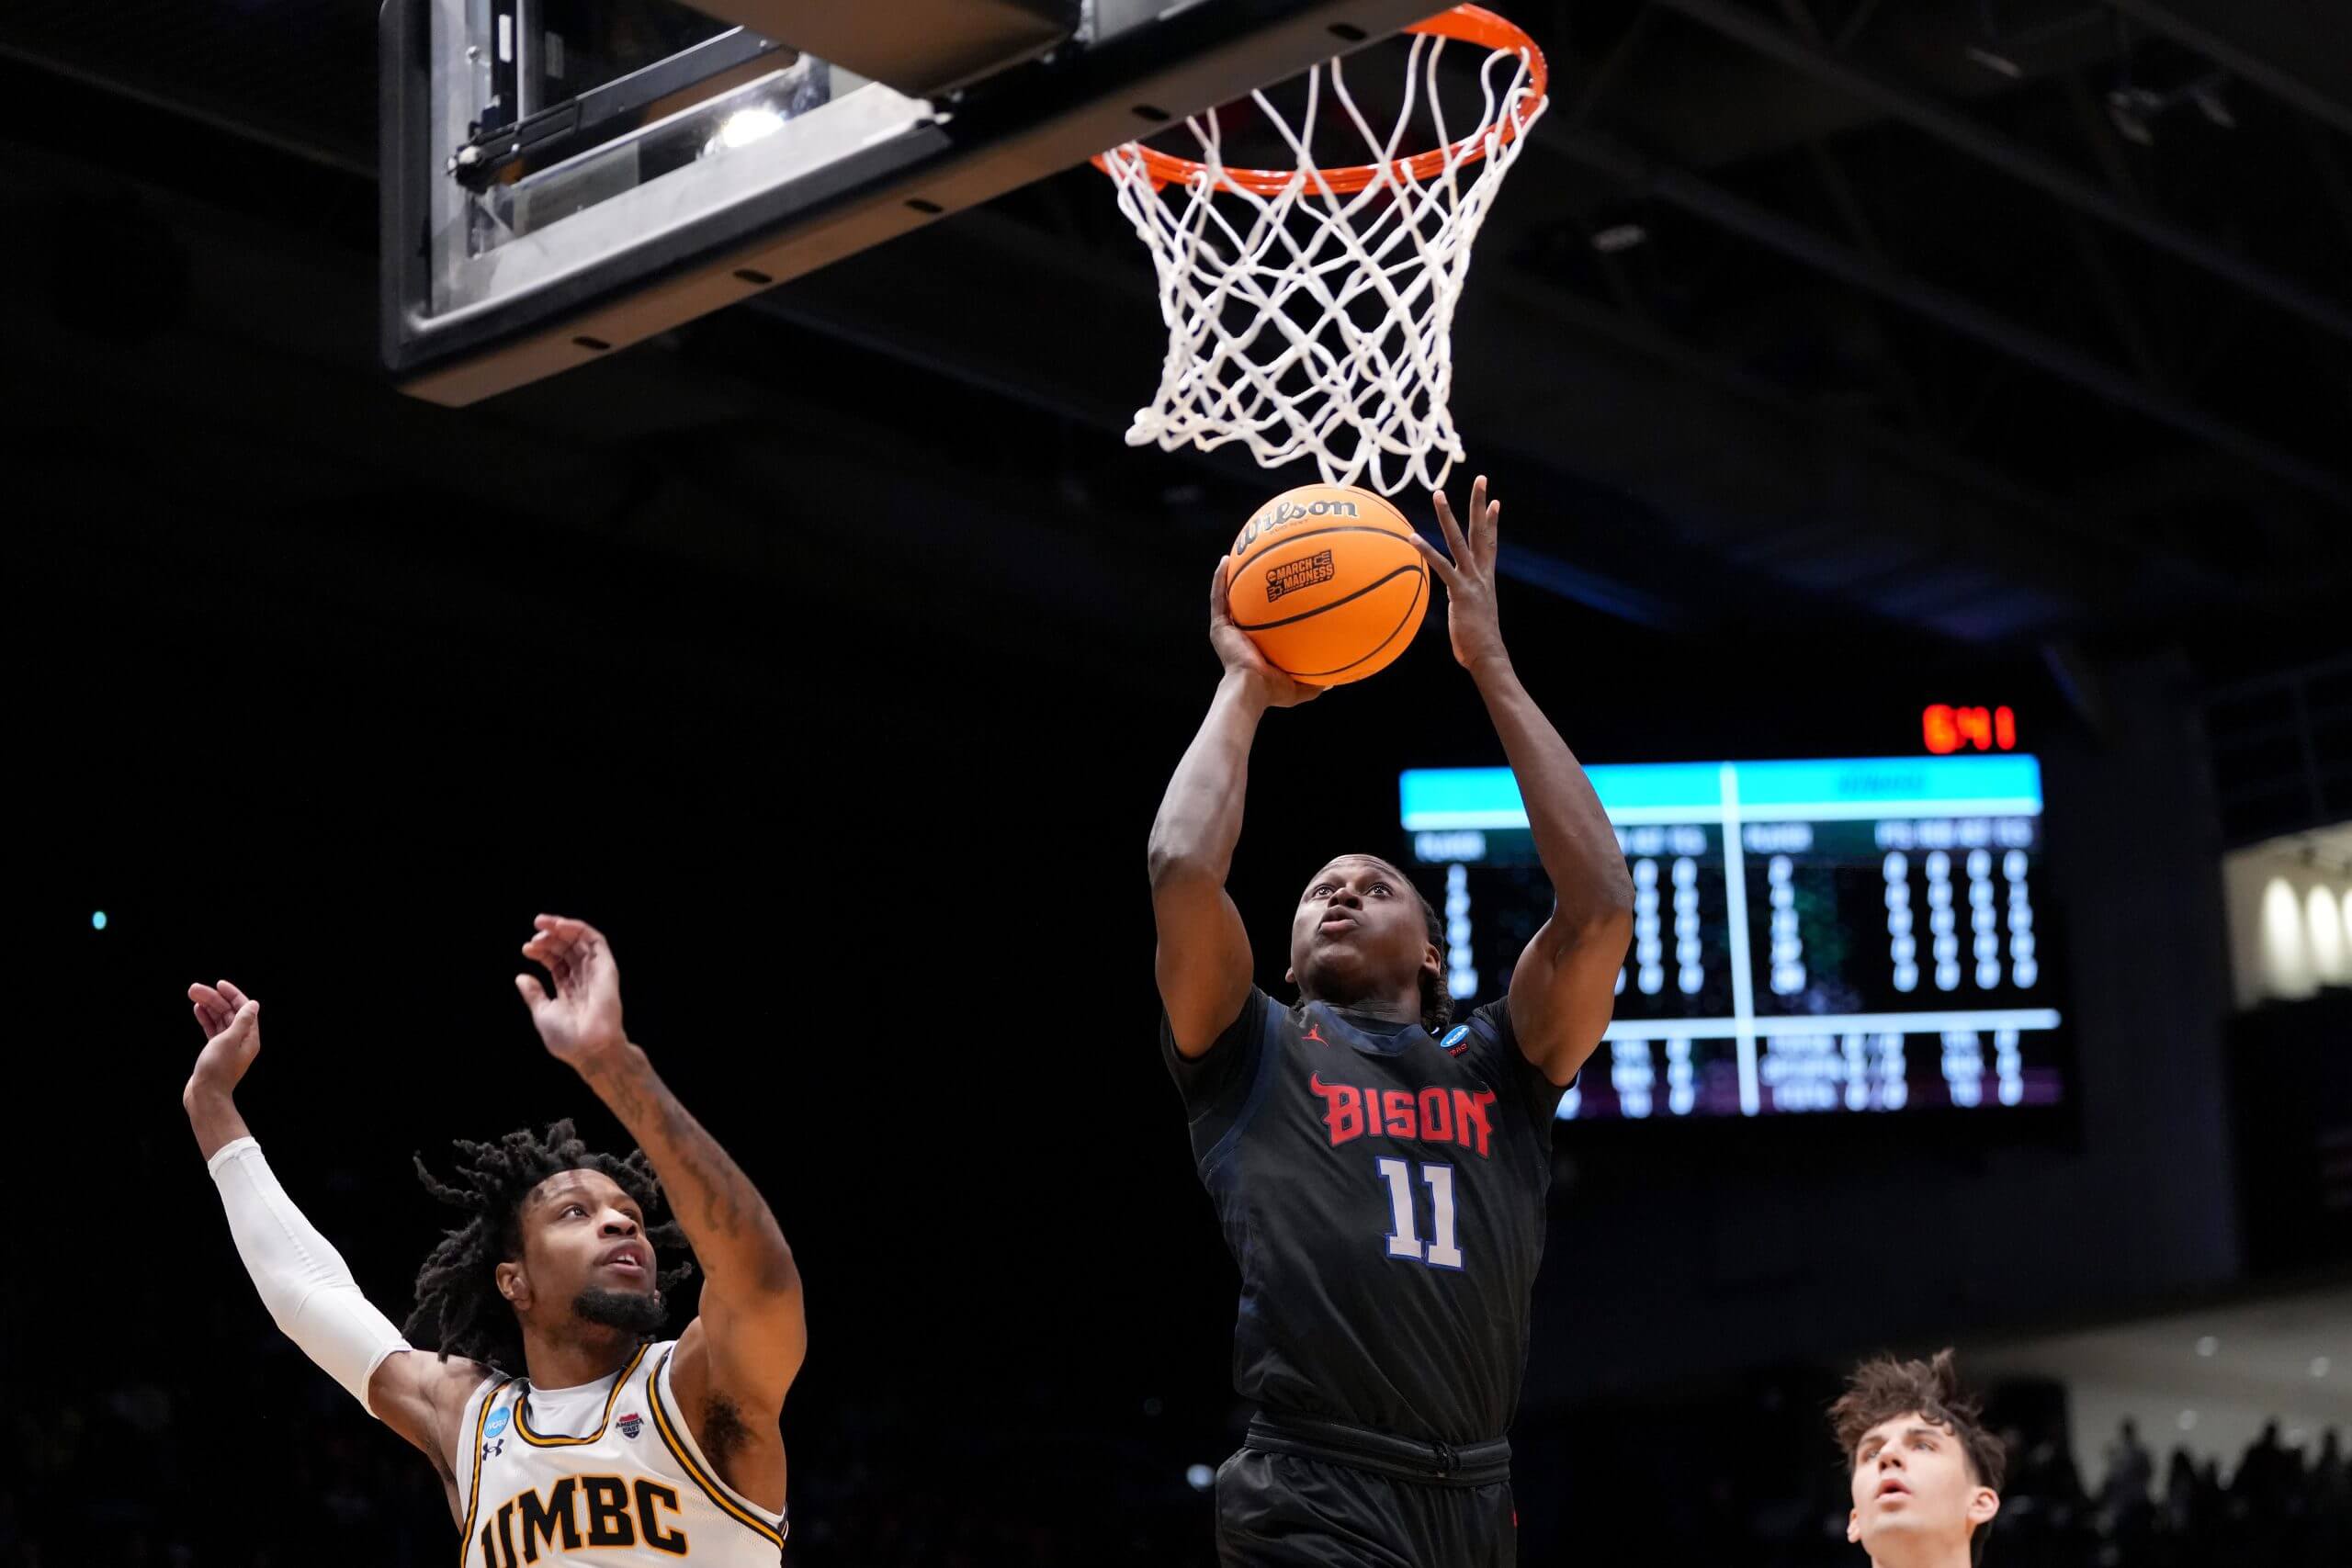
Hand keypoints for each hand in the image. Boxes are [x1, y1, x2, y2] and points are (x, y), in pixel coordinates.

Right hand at [185, 979, 260, 1097]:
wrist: (203, 1097)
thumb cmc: (216, 1070)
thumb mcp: (229, 1041)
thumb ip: (241, 1022)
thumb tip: (254, 1005)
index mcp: (249, 1038)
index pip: (243, 1009)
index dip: (232, 995)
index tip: (218, 984)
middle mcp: (241, 1041)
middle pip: (228, 1013)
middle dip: (213, 999)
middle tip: (193, 989)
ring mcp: (227, 1046)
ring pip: (219, 1020)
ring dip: (207, 1007)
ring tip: (192, 995)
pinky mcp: (215, 1052)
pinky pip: (212, 1030)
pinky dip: (206, 1019)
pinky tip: (197, 1010)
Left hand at [516, 915, 629, 1067]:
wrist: (588, 1048)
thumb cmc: (567, 1038)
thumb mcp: (543, 1013)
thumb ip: (534, 994)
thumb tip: (521, 977)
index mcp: (569, 990)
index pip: (557, 963)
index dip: (542, 952)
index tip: (526, 949)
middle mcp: (583, 979)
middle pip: (567, 949)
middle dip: (550, 937)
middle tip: (534, 933)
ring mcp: (595, 972)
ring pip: (580, 941)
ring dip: (562, 928)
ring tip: (542, 924)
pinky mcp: (606, 968)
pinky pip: (596, 942)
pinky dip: (578, 929)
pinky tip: (560, 926)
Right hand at [1208, 556, 1323, 708]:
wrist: (1250, 689)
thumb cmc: (1273, 691)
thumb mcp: (1301, 687)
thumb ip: (1317, 682)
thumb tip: (1336, 680)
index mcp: (1257, 646)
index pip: (1264, 621)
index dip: (1271, 606)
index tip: (1284, 587)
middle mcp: (1241, 636)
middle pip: (1246, 604)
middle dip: (1252, 583)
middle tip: (1264, 563)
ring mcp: (1228, 630)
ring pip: (1228, 596)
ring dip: (1231, 575)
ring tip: (1238, 552)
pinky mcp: (1219, 627)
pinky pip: (1218, 597)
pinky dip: (1220, 579)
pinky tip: (1225, 561)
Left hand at [1410, 474, 1507, 674]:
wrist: (1488, 655)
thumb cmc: (1478, 643)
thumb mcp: (1472, 617)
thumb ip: (1464, 606)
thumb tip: (1457, 611)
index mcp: (1486, 578)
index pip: (1490, 543)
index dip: (1492, 522)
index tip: (1494, 501)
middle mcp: (1481, 574)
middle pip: (1480, 531)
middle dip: (1479, 503)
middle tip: (1481, 478)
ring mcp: (1471, 580)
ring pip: (1458, 540)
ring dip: (1448, 515)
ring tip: (1439, 493)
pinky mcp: (1459, 592)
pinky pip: (1440, 566)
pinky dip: (1425, 551)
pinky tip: (1412, 537)